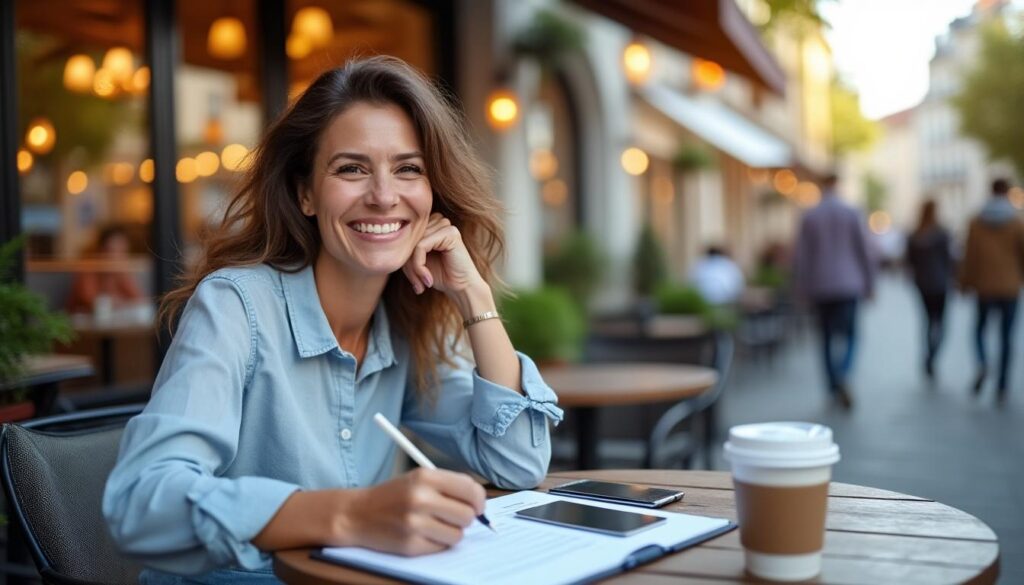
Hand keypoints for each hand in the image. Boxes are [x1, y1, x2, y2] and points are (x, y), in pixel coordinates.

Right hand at [341, 468, 485, 555]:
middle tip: (452, 516)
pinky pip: (442, 547)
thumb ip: (449, 485)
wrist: (357, 514)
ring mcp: (415, 524)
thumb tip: (480, 502)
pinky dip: (437, 542)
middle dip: (465, 518)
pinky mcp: (411, 545)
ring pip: (458, 535)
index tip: (478, 505)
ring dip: (451, 532)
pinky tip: (423, 533)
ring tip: (435, 524)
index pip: (471, 490)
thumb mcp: (418, 478)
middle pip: (468, 515)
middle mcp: (420, 499)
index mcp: (425, 477)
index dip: (479, 500)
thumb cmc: (392, 496)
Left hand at [402, 213, 484, 295]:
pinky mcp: (449, 233)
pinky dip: (419, 265)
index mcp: (431, 224)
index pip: (406, 235)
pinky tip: (428, 279)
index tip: (413, 281)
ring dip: (413, 267)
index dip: (404, 259)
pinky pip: (420, 246)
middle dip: (407, 265)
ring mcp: (445, 225)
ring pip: (413, 243)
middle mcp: (438, 220)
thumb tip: (388, 242)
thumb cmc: (440, 275)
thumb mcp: (416, 261)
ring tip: (421, 283)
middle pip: (408, 238)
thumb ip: (405, 250)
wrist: (461, 288)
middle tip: (416, 285)